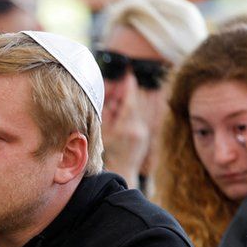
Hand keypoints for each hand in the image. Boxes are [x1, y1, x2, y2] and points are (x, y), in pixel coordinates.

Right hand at [102, 74, 151, 188]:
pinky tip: (122, 111)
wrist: (120, 171)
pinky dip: (131, 112)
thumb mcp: (103, 133)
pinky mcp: (144, 135)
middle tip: (124, 82)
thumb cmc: (107, 155)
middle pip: (135, 103)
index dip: (129, 87)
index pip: (130, 101)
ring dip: (130, 102)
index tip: (129, 75)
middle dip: (128, 93)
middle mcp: (138, 128)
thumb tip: (110, 100)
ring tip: (120, 97)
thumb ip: (107, 116)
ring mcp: (143, 132)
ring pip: (138, 110)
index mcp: (126, 127)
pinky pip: (139, 118)